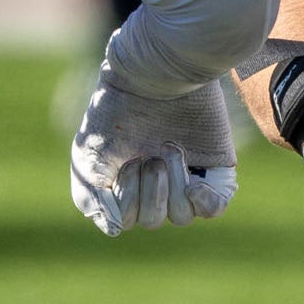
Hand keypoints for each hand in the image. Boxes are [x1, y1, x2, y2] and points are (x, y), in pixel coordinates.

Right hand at [69, 66, 238, 234]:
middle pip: (152, 221)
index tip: (127, 163)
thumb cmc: (117, 108)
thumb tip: (115, 230)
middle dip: (148, 191)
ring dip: (172, 188)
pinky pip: (213, 208)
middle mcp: (155, 181)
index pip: (125, 220)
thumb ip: (92, 197)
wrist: (158, 73)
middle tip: (149, 155)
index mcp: (124, 180)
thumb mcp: (88, 154)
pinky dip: (203, 202)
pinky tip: (195, 183)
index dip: (126, 201)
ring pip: (180, 217)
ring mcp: (186, 174)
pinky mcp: (215, 166)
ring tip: (171, 151)